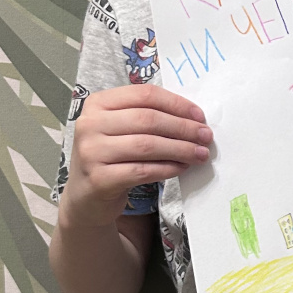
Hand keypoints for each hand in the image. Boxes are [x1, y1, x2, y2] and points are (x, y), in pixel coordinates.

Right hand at [60, 85, 210, 228]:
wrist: (86, 197)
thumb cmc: (111, 156)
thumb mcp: (121, 128)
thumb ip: (148, 116)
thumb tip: (193, 118)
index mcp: (98, 103)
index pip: (145, 95)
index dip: (176, 104)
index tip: (199, 116)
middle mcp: (89, 124)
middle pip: (148, 119)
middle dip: (183, 128)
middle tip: (206, 136)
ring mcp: (91, 151)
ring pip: (147, 145)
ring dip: (180, 149)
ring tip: (200, 154)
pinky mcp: (99, 179)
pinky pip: (142, 170)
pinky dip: (167, 168)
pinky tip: (182, 168)